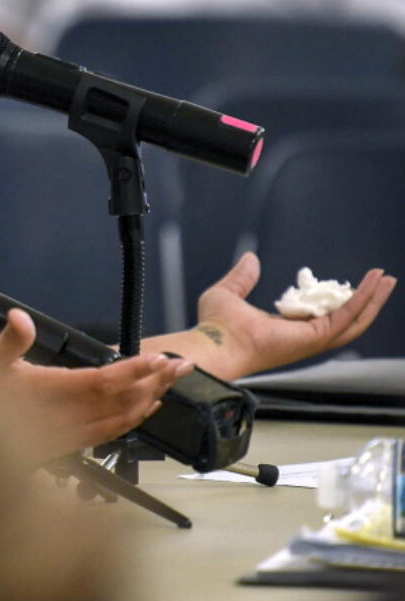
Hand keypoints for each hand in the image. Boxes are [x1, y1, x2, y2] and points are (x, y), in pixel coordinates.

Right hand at [0, 309, 193, 458]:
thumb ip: (9, 341)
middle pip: (121, 402)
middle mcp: (64, 419)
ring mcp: (69, 436)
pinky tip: (146, 409)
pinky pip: (110, 434)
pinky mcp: (68, 446)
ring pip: (120, 420)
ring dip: (150, 400)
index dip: (132, 371)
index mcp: (48, 394)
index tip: (157, 358)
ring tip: (172, 381)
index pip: (101, 382)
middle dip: (154, 382)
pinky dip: (133, 420)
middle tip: (181, 365)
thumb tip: (20, 317)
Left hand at [193, 253, 396, 378]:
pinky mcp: (315, 336)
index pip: (317, 315)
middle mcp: (301, 337)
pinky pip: (347, 316)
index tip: (342, 284)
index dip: (333, 300)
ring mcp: (311, 340)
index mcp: (284, 329)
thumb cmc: (215, 326)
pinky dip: (363, 299)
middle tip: (381, 282)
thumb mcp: (228, 293)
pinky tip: (373, 283)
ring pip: (353, 320)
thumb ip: (241, 277)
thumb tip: (250, 259)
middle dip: (365, 301)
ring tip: (386, 281)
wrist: (214, 342)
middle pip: (344, 320)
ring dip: (372, 300)